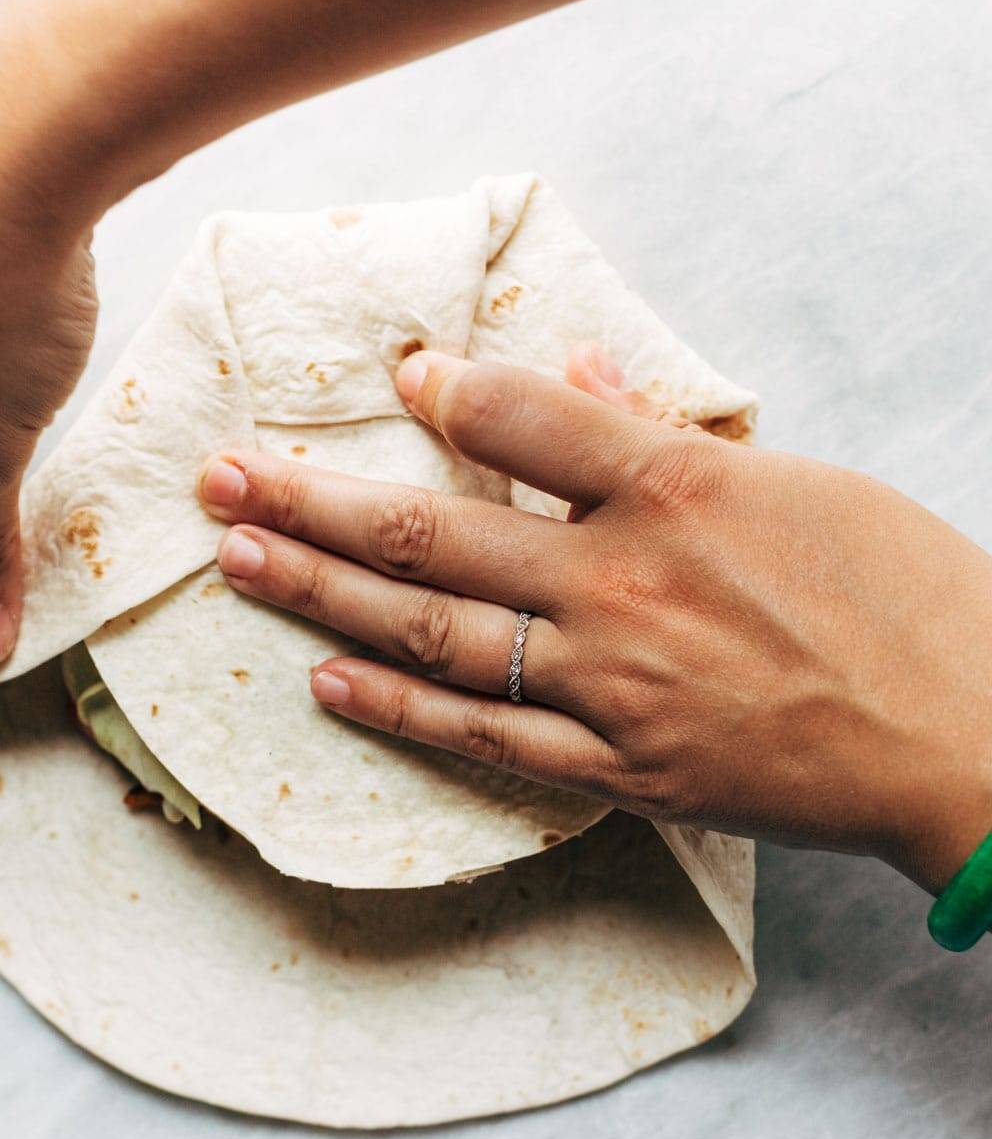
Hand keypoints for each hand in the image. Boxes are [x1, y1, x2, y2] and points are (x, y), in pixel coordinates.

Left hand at [198, 347, 991, 893]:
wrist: (970, 736)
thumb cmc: (903, 592)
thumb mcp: (800, 481)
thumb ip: (665, 432)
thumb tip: (575, 367)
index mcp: (678, 490)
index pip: (524, 419)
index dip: (445, 392)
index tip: (391, 378)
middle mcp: (624, 584)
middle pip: (434, 531)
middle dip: (314, 499)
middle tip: (221, 475)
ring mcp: (613, 686)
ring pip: (434, 634)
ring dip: (322, 594)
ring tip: (237, 561)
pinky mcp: (621, 771)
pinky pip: (487, 739)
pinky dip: (401, 709)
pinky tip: (325, 681)